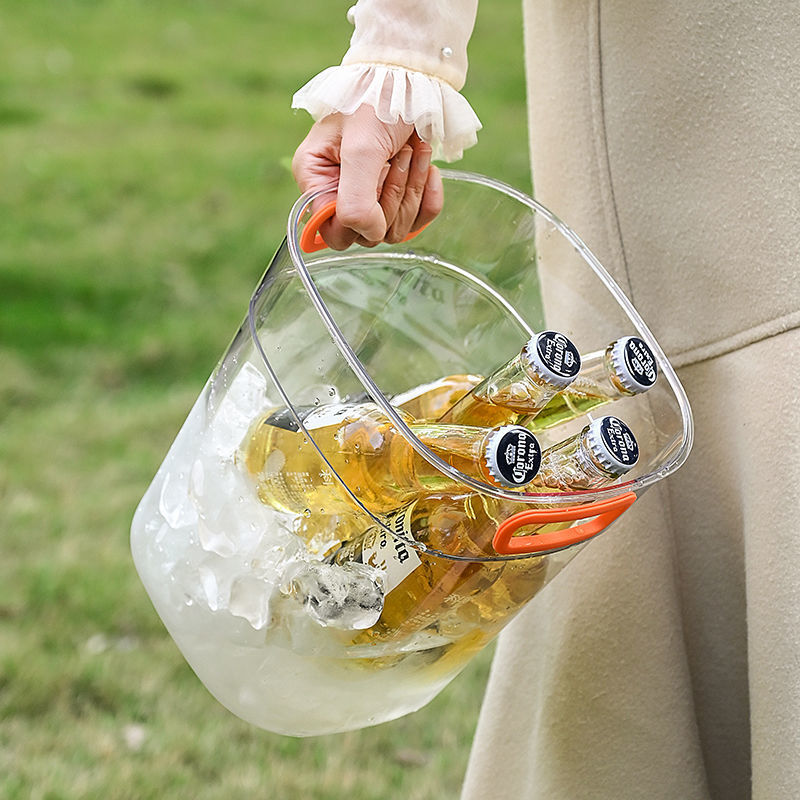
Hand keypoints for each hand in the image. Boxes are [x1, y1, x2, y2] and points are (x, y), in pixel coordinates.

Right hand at [292, 105, 443, 249]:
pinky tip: (429, 167)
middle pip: (369, 233)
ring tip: (413, 150)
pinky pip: (419, 218)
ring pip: (395, 228)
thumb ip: (356, 201)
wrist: (413, 75)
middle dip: (392, 198)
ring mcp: (370, 196)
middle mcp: (338, 192)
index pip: (334, 233)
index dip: (360, 221)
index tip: (374, 185)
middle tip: (399, 155)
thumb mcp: (362, 149)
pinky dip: (429, 196)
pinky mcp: (399, 196)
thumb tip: (368, 233)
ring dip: (412, 189)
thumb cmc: (377, 100)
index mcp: (316, 179)